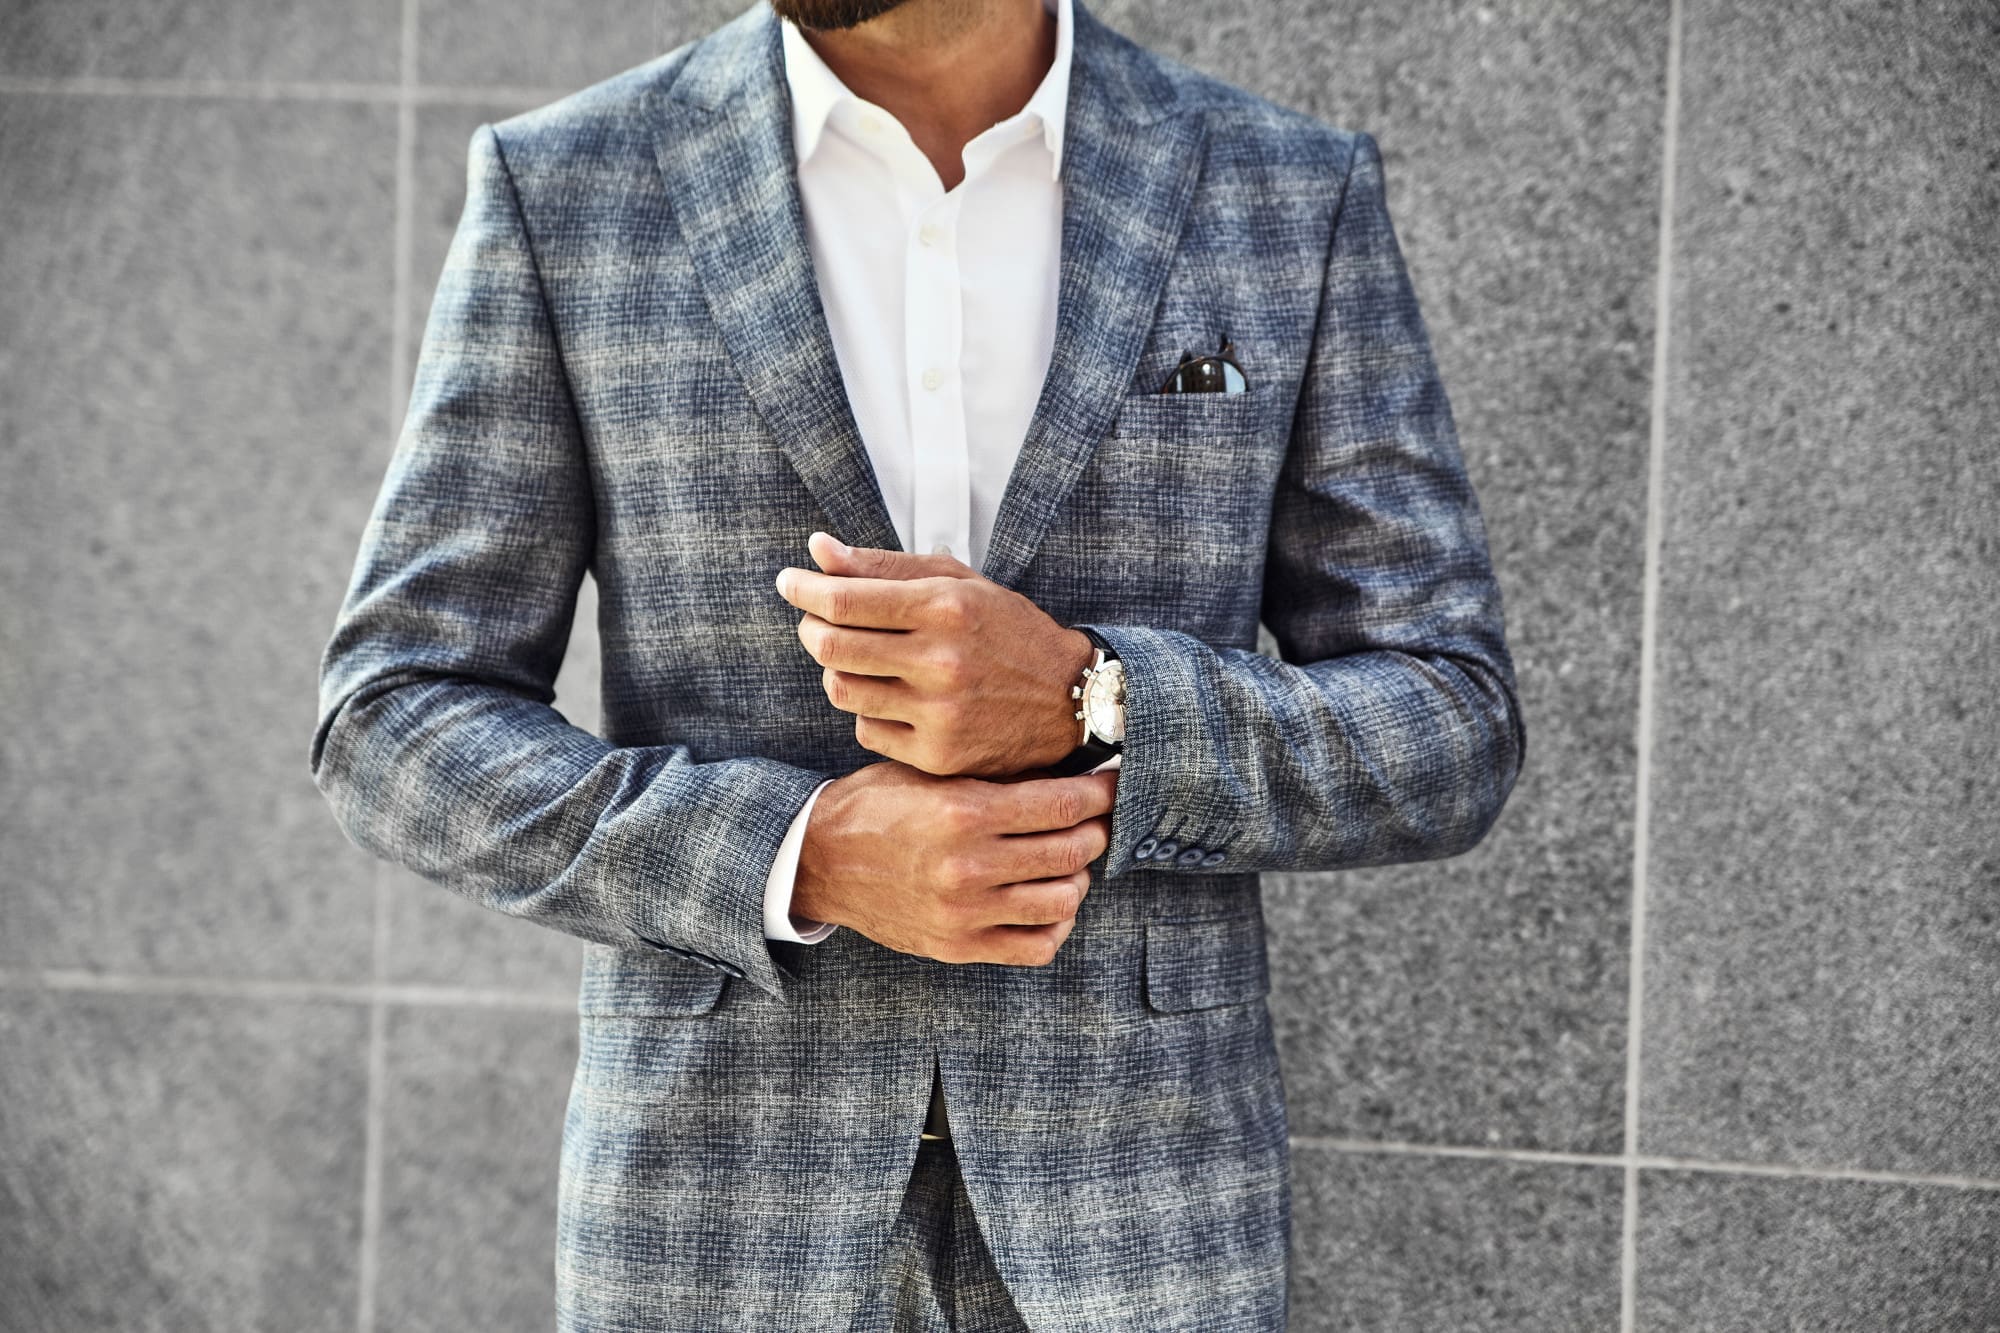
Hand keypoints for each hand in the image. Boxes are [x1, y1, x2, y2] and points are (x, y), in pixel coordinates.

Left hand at [775, 532, 1095, 777]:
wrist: (1070, 700)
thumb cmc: (1008, 632)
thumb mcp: (958, 583)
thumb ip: (885, 566)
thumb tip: (818, 551)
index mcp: (945, 608)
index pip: (844, 601)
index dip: (803, 589)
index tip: (789, 581)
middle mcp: (941, 661)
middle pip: (831, 647)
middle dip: (811, 628)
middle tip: (816, 621)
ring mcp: (939, 714)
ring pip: (842, 690)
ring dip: (836, 670)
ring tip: (859, 659)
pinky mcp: (938, 755)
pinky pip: (866, 730)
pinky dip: (868, 711)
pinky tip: (892, 697)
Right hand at [790, 762, 1116, 965]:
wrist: (818, 860)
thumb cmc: (877, 805)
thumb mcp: (930, 773)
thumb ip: (993, 777)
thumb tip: (1064, 771)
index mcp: (963, 813)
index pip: (1062, 805)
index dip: (1099, 793)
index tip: (1112, 783)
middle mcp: (969, 866)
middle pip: (1071, 851)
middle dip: (1095, 831)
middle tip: (1096, 819)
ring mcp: (965, 912)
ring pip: (1064, 900)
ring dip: (1078, 877)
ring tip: (1070, 861)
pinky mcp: (958, 945)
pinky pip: (1036, 946)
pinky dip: (1056, 924)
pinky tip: (1049, 901)